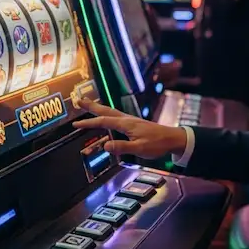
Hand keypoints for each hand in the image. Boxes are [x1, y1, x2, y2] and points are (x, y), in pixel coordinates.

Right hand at [72, 99, 186, 158]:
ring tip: (88, 106)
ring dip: (98, 109)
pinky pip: (115, 118)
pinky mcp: (133, 124)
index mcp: (126, 124)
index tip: (75, 124)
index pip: (103, 121)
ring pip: (110, 112)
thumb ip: (122, 147)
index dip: (89, 123)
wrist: (173, 139)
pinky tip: (106, 119)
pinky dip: (107, 116)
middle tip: (78, 101)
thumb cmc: (157, 144)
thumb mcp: (139, 148)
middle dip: (91, 106)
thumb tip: (105, 146)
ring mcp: (130, 121)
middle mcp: (127, 119)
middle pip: (105, 111)